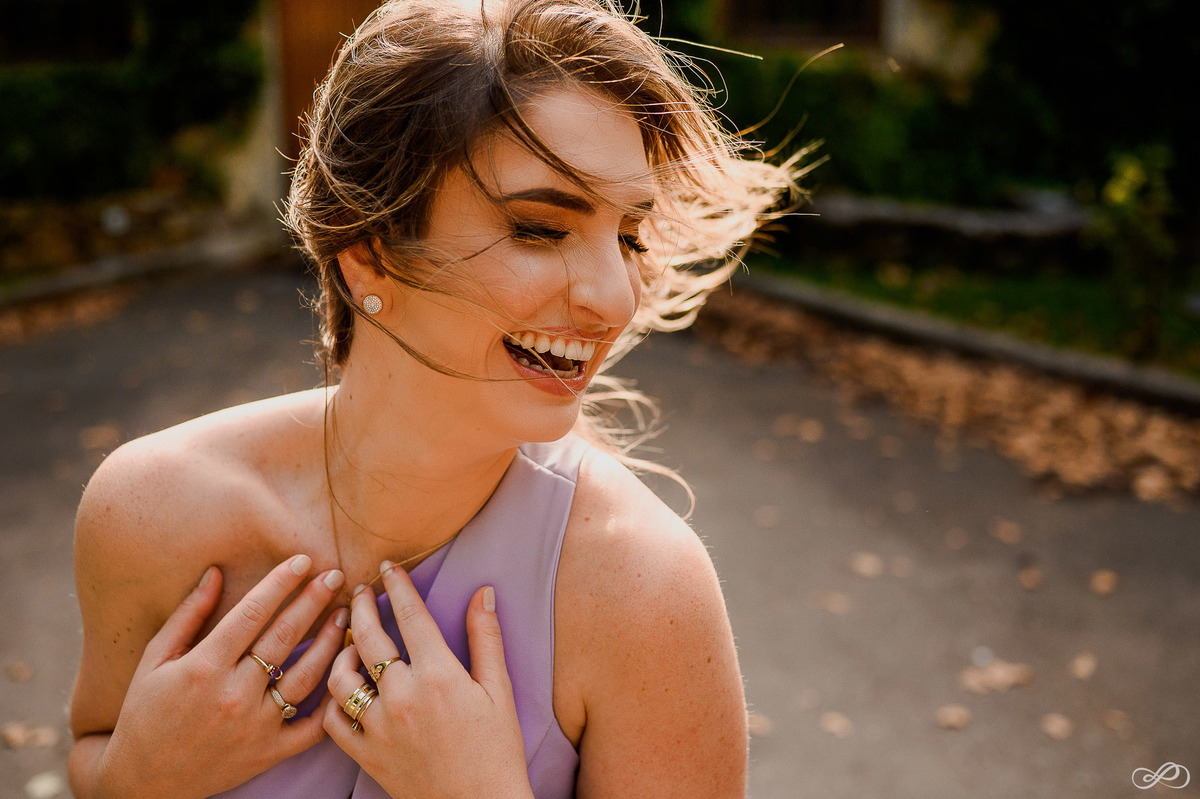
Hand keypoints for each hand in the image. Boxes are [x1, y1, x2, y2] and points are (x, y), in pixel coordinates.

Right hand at [99, 556, 347, 797]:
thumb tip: (215, 572)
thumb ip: (188, 615)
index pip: (253, 612)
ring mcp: (256, 725)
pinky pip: (315, 725)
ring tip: (345, 615)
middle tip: (335, 574)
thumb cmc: (144, 714)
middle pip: (286, 637)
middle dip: (314, 600)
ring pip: (308, 675)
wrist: (143, 781)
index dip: (281, 582)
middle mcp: (234, 695)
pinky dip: (335, 698)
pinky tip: (347, 670)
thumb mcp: (154, 660)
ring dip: (331, 641)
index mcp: (204, 667)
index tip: (302, 559)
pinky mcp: (270, 752)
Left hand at [324, 561, 532, 798]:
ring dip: (341, 651)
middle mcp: (402, 696)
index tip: (389, 567)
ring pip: (340, 676)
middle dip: (360, 605)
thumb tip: (483, 592)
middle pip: (367, 635)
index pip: (409, 614)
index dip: (397, 584)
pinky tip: (344, 688)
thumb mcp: (500, 690)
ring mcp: (379, 727)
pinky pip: (333, 720)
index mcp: (438, 675)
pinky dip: (334, 700)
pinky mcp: (365, 755)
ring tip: (349, 640)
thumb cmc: (497, 750)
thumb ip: (486, 638)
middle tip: (359, 590)